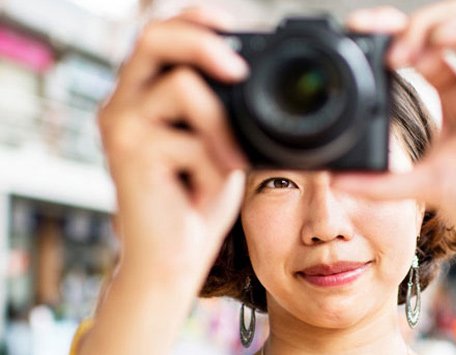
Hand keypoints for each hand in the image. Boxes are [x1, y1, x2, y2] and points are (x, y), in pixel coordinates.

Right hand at [99, 8, 247, 285]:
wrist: (172, 258)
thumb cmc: (197, 201)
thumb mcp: (218, 144)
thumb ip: (222, 109)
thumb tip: (251, 72)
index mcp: (144, 95)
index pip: (161, 34)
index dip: (196, 20)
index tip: (233, 25)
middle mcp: (124, 102)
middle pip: (155, 36)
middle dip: (204, 41)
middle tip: (240, 70)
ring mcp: (122, 125)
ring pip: (181, 85)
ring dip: (221, 127)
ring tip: (229, 164)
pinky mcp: (130, 152)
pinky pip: (192, 139)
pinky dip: (214, 166)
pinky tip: (204, 192)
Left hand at [337, 1, 455, 262]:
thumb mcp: (425, 185)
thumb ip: (382, 182)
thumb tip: (335, 182)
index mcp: (454, 96)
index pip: (421, 49)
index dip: (391, 34)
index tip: (358, 32)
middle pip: (447, 24)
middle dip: (412, 26)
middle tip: (386, 49)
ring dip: (440, 23)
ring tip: (409, 51)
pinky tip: (445, 42)